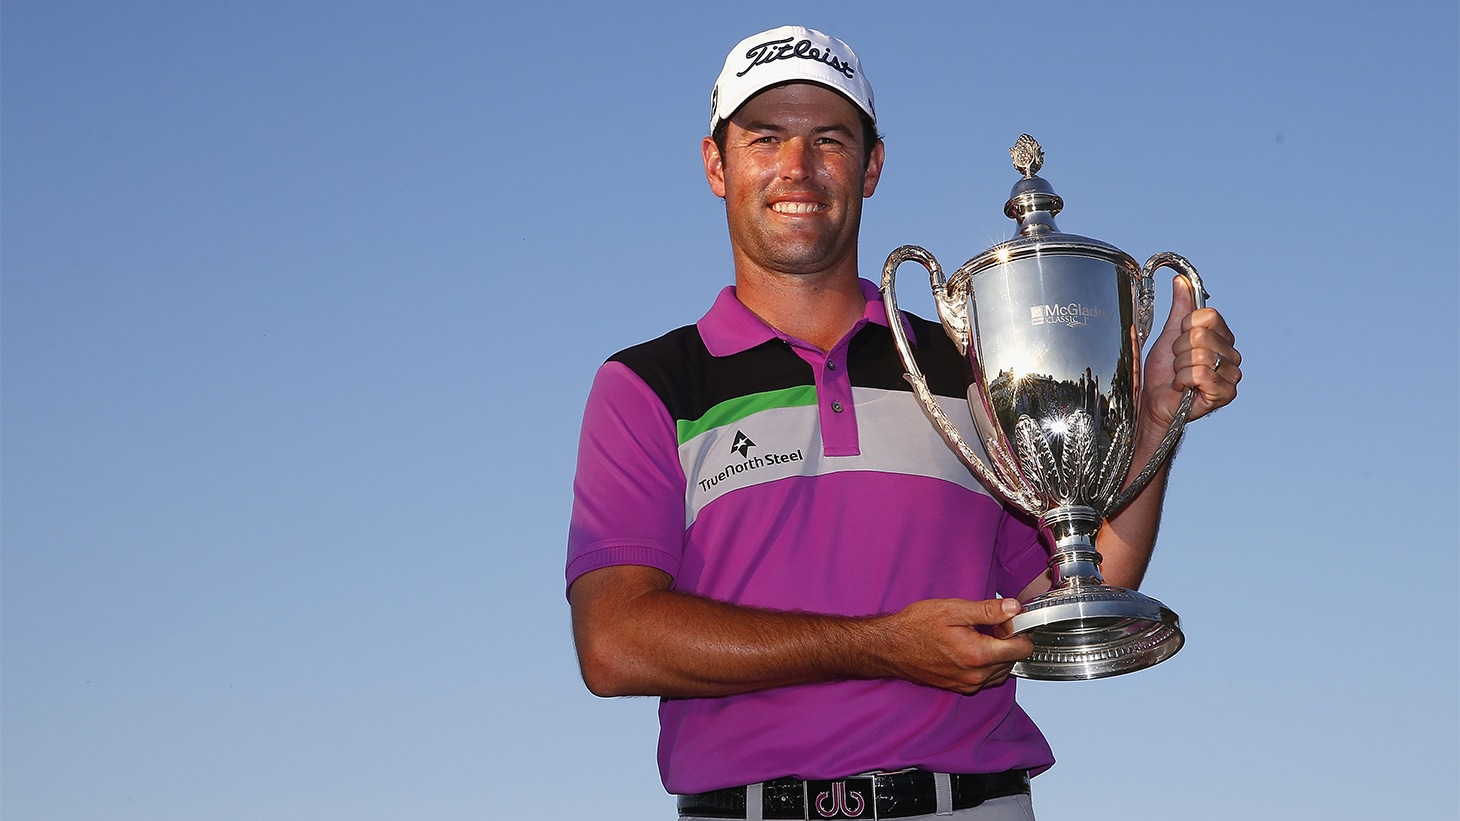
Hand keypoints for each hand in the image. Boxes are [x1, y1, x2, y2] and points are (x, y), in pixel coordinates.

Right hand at [874, 597, 1032, 694]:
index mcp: (978, 655)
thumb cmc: (915, 627)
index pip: (1021, 648)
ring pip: (1001, 670)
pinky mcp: (960, 688)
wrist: (889, 647)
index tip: (1010, 619)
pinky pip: (986, 678)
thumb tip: (1013, 608)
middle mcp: (975, 675)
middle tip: (991, 623)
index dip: (1020, 630)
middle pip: (1013, 660)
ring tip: (980, 635)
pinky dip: (987, 663)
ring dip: (998, 653)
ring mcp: (967, 684)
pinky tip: (972, 648)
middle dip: (1008, 640)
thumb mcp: (952, 610)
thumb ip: (987, 610)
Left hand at [1141, 274, 1241, 430]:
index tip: (1179, 341)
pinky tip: (1183, 388)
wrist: (1154, 403)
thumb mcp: (1169, 335)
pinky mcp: (1226, 392)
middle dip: (1179, 350)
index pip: (1208, 315)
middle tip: (1177, 363)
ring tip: (1180, 377)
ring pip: (1199, 355)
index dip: (1185, 328)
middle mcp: (1232, 355)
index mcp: (1222, 338)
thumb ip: (1180, 308)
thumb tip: (1181, 281)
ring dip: (1180, 367)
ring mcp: (1232, 375)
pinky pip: (1200, 373)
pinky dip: (1183, 380)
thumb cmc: (1162, 373)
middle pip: (1201, 335)